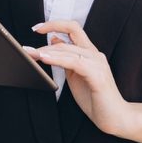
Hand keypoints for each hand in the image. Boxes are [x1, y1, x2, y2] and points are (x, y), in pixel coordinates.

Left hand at [23, 19, 129, 135]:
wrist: (114, 117)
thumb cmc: (95, 97)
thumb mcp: (75, 74)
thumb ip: (66, 58)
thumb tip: (54, 40)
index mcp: (90, 53)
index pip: (73, 28)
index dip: (55, 24)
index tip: (37, 27)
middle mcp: (95, 54)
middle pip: (69, 36)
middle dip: (45, 40)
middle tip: (27, 49)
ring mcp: (97, 63)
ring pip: (69, 49)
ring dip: (47, 51)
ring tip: (32, 54)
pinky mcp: (97, 75)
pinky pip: (74, 62)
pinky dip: (58, 59)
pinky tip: (45, 59)